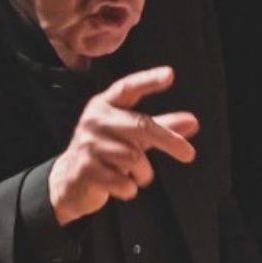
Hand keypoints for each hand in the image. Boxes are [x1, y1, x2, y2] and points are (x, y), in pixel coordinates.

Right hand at [49, 65, 200, 225]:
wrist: (68, 181)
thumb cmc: (105, 153)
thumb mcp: (132, 137)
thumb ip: (161, 127)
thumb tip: (193, 122)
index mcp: (105, 106)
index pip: (128, 88)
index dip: (148, 80)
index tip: (169, 74)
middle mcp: (95, 120)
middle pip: (140, 125)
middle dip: (169, 141)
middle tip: (189, 154)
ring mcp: (88, 144)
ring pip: (134, 157)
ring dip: (143, 173)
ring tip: (137, 176)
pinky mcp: (85, 169)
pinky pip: (122, 181)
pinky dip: (129, 188)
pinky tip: (123, 186)